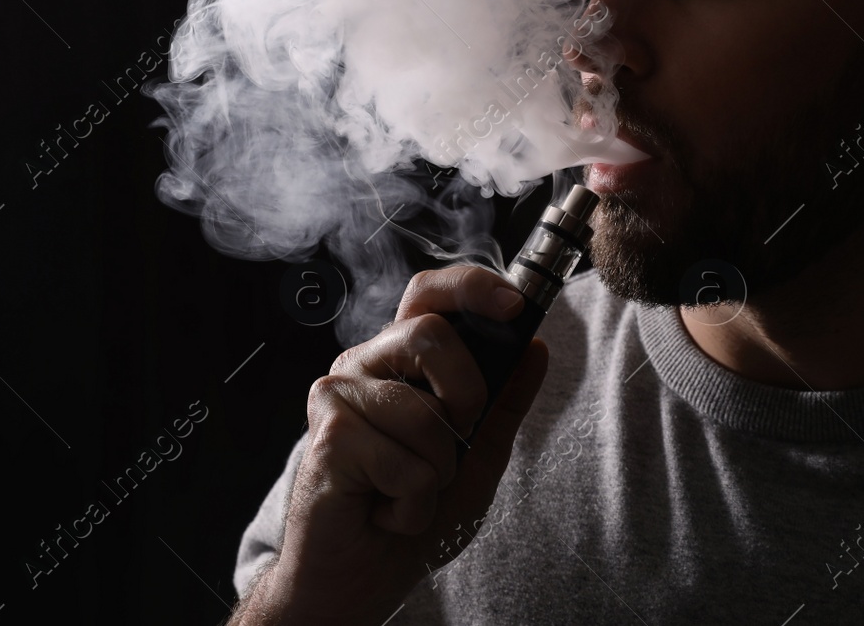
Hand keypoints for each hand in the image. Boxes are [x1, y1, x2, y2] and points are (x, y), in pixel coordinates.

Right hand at [242, 265, 548, 625]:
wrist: (364, 577)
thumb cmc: (412, 515)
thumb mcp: (478, 456)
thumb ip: (503, 403)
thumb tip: (536, 348)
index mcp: (399, 359)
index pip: (429, 295)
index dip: (471, 286)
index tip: (514, 303)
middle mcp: (364, 365)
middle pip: (428, 333)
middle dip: (466, 394)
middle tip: (456, 440)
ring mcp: (338, 396)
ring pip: (423, 414)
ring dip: (437, 472)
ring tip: (409, 493)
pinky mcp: (327, 437)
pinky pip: (402, 462)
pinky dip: (411, 502)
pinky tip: (386, 511)